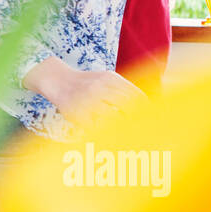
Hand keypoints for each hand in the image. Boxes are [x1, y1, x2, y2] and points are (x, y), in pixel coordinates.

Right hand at [24, 58, 146, 130]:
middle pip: (126, 106)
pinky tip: (110, 134)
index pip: (135, 94)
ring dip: (122, 127)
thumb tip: (146, 104)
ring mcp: (88, 100)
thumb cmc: (86, 81)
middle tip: (144, 129)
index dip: (146, 107)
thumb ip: (123, 88)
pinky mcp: (78, 112)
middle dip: (136, 118)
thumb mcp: (105, 77)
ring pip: (112, 117)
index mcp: (110, 78)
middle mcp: (99, 87)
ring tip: (128, 133)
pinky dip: (105, 131)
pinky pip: (96, 126)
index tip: (153, 116)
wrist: (57, 79)